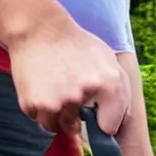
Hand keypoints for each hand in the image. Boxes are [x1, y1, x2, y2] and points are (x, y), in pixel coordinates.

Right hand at [7, 21, 130, 135]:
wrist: (39, 27)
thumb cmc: (79, 48)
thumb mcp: (111, 64)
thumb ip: (121, 96)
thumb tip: (118, 126)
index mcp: (109, 85)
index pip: (109, 128)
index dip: (103, 122)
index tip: (98, 113)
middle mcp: (83, 94)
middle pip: (79, 129)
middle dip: (77, 117)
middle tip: (73, 93)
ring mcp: (56, 100)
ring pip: (58, 127)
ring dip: (58, 115)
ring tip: (58, 91)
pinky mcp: (33, 102)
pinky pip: (40, 119)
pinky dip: (41, 109)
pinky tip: (44, 88)